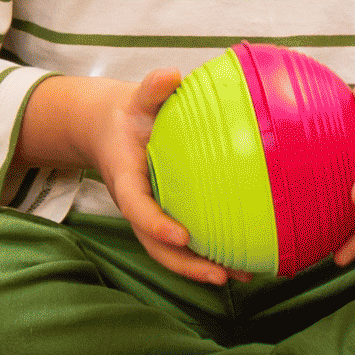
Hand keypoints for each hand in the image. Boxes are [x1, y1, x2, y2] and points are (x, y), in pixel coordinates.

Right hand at [14, 69, 228, 282]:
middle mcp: (137, 206)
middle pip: (156, 247)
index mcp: (125, 180)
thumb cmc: (129, 114)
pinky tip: (244, 262)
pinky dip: (210, 256)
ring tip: (241, 278)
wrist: (110, 131)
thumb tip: (171, 75)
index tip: (181, 236)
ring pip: (172, 253)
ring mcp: (151, 217)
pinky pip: (186, 244)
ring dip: (204, 269)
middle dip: (187, 265)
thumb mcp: (136, 98)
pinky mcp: (166, 219)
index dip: (155, 225)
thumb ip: (151, 89)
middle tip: (220, 276)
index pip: (136, 207)